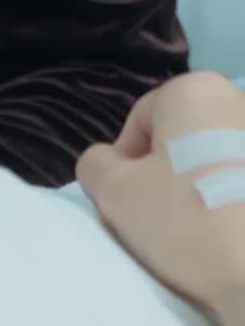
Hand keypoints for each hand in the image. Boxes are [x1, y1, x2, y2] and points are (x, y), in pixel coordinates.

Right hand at [75, 70, 244, 309]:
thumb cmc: (188, 221)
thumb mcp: (114, 192)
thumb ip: (95, 165)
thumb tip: (108, 163)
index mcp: (194, 89)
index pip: (138, 124)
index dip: (126, 167)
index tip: (133, 206)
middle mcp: (236, 99)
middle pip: (180, 139)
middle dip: (167, 176)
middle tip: (164, 222)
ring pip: (214, 161)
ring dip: (201, 189)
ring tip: (202, 234)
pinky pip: (239, 182)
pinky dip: (233, 204)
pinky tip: (230, 236)